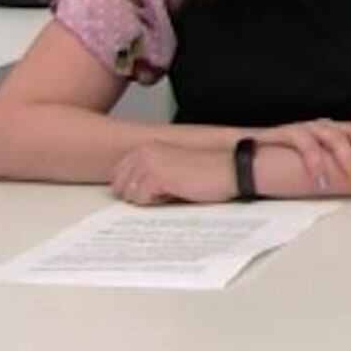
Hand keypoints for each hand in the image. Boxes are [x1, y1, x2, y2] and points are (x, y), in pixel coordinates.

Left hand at [111, 143, 235, 204]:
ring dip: (150, 199)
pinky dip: (158, 202)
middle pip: (119, 187)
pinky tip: (178, 191)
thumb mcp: (174, 167)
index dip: (134, 189)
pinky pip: (141, 201)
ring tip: (175, 190)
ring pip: (129, 196)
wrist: (233, 169)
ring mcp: (147, 164)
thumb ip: (150, 172)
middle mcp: (144, 152)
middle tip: (167, 191)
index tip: (154, 191)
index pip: (118, 176)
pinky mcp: (154, 178)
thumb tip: (131, 192)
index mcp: (148, 148)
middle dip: (139, 195)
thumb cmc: (208, 171)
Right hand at [255, 117, 350, 191]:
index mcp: (335, 130)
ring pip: (334, 139)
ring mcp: (307, 128)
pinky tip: (322, 181)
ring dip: (347, 159)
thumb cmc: (288, 158)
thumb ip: (340, 160)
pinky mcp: (287, 134)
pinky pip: (305, 147)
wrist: (248, 153)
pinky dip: (316, 164)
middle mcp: (324, 126)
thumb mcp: (320, 158)